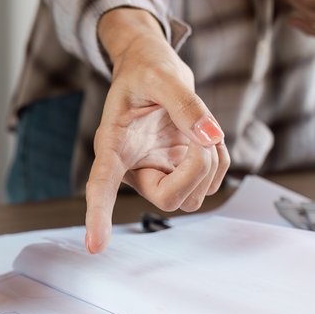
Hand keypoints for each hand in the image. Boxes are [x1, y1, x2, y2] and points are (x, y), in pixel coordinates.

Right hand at [86, 8, 228, 252]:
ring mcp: (159, 173)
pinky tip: (204, 136)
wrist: (153, 68)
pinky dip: (219, 160)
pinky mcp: (180, 172)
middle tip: (202, 136)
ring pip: (193, 197)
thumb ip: (186, 104)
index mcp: (114, 146)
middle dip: (197, 170)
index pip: (102, 186)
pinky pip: (210, 183)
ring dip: (210, 164)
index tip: (95, 245)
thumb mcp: (162, 75)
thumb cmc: (146, 70)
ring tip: (201, 128)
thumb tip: (210, 135)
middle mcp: (134, 168)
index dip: (99, 215)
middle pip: (168, 199)